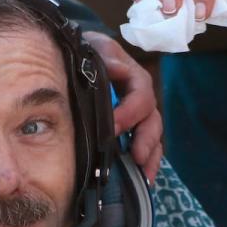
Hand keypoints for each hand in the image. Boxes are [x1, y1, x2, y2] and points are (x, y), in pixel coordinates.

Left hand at [84, 31, 162, 179]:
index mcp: (132, 77)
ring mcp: (137, 118)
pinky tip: (144, 180)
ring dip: (151, 156)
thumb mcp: (93, 46)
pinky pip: (146, 150)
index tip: (114, 127)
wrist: (73, 62)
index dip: (131, 111)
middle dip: (146, 139)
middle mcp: (139, 99)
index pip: (141, 93)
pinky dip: (147, 165)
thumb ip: (105, 54)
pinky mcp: (131, 133)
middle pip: (152, 119)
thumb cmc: (85, 54)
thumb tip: (118, 68)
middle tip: (136, 155)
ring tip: (145, 175)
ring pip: (153, 137)